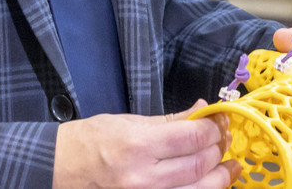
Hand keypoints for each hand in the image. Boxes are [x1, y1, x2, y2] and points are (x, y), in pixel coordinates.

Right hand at [52, 99, 240, 188]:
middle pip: (199, 166)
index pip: (191, 136)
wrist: (61, 170)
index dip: (213, 127)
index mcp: (138, 146)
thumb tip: (203, 109)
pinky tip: (209, 183)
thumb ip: (170, 120)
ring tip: (230, 166)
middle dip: (219, 150)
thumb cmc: (92, 141)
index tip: (220, 120)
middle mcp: (144, 177)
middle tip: (226, 139)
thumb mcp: (129, 121)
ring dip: (220, 177)